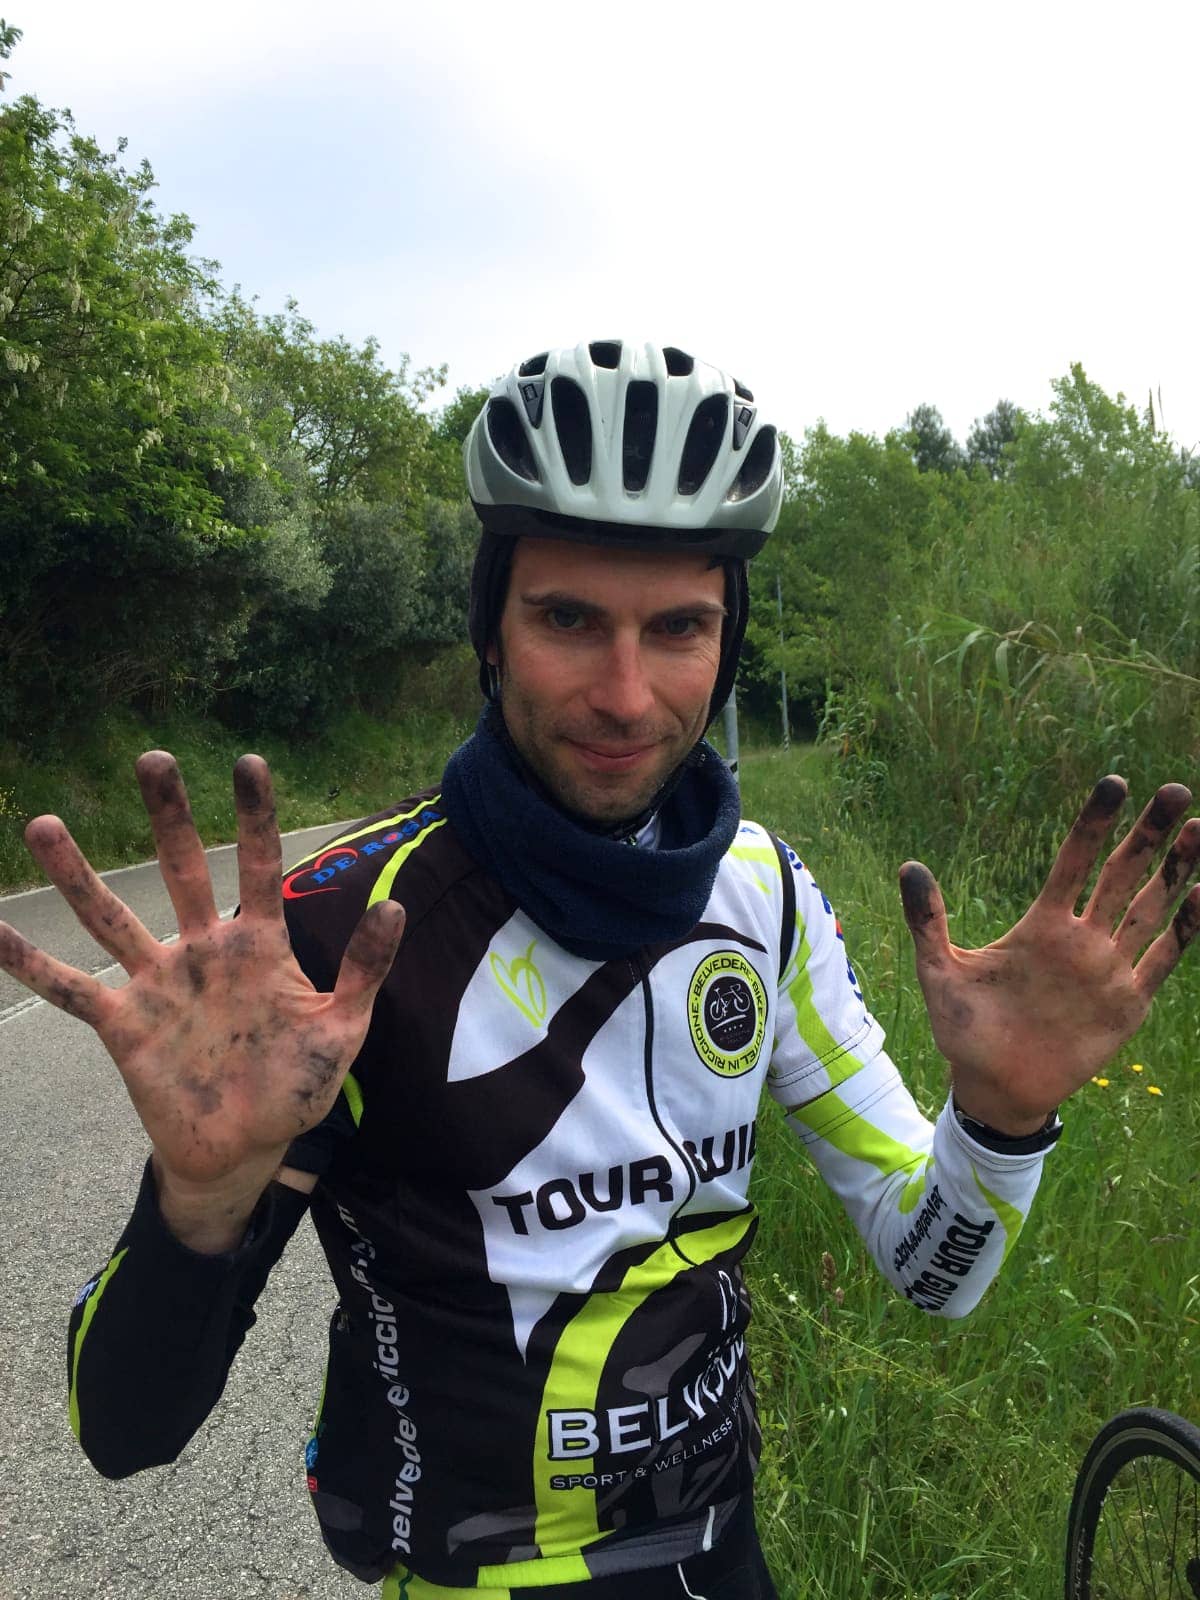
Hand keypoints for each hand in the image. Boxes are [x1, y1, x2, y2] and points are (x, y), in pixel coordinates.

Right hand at [0, 752, 403, 1243]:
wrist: (245, 1151)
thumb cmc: (295, 1088)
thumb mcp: (343, 1030)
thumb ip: (365, 970)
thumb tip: (395, 903)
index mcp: (259, 945)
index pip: (258, 866)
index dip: (254, 816)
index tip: (248, 761)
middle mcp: (203, 951)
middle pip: (180, 870)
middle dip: (169, 817)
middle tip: (154, 758)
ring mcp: (159, 984)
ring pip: (111, 917)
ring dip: (77, 875)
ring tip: (43, 825)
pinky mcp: (124, 1025)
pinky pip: (71, 989)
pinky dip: (30, 962)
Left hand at [899, 777, 1199, 1134]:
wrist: (994, 1086)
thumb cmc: (963, 1029)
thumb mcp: (939, 971)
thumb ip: (928, 921)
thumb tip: (909, 866)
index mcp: (1041, 925)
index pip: (1073, 861)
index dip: (1093, 824)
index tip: (1114, 783)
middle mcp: (1082, 938)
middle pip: (1122, 873)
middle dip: (1149, 833)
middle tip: (1176, 791)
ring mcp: (1109, 968)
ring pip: (1151, 907)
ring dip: (1177, 870)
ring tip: (1199, 829)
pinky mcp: (1127, 1003)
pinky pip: (1163, 959)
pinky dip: (1187, 929)